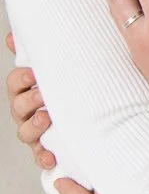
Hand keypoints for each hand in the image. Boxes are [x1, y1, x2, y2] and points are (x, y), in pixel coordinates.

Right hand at [5, 34, 55, 168]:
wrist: (91, 113)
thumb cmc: (68, 86)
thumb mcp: (56, 68)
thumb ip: (35, 53)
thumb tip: (12, 36)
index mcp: (26, 89)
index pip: (14, 83)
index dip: (21, 79)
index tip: (33, 74)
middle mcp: (27, 111)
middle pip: (17, 107)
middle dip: (28, 101)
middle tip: (42, 95)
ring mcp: (35, 131)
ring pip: (25, 132)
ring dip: (33, 126)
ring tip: (46, 119)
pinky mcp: (46, 149)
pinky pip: (39, 156)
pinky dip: (43, 157)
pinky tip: (50, 157)